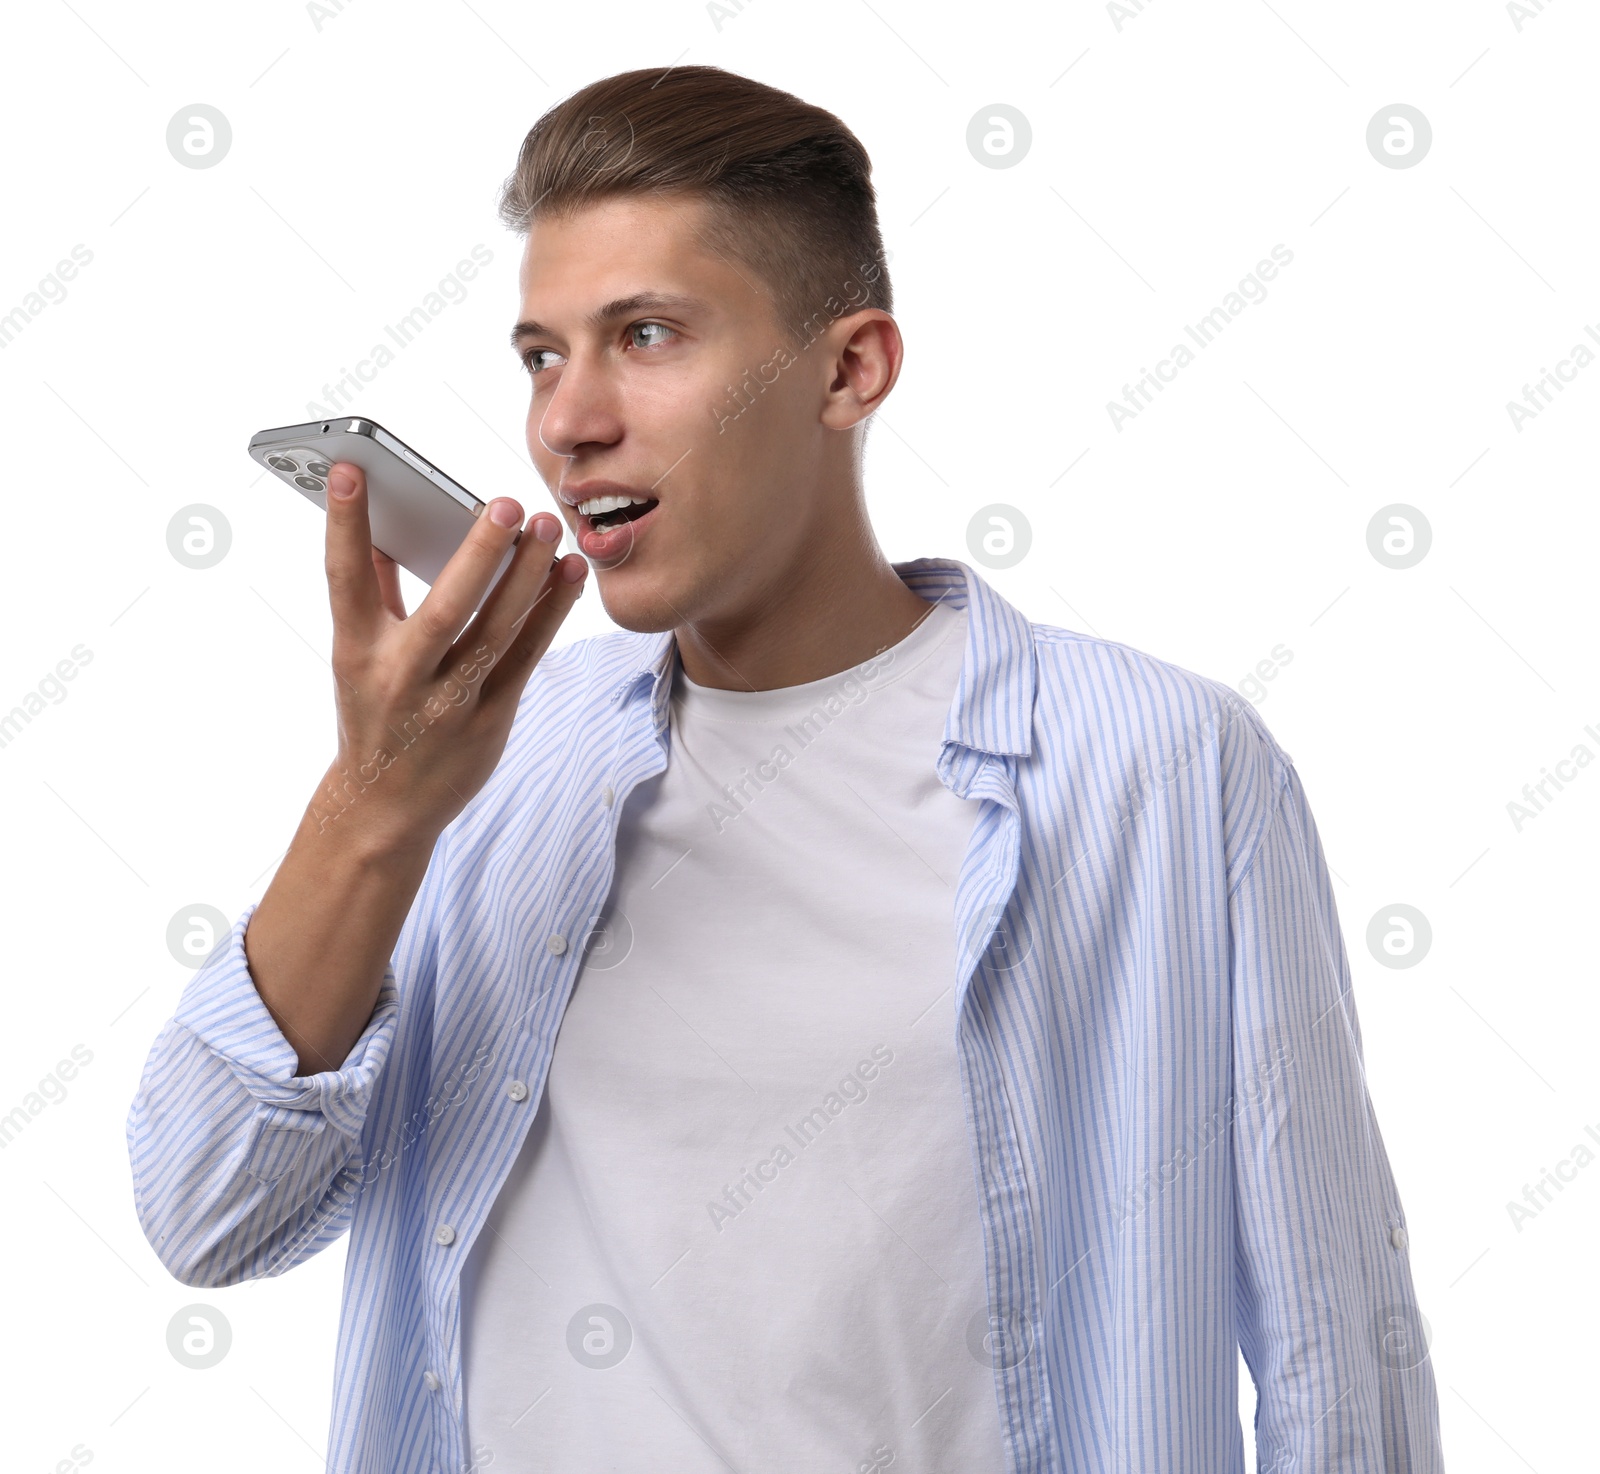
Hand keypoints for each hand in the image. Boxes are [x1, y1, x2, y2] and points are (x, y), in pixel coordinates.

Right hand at [312, 460, 587, 853]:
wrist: (385, 807)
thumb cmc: (373, 715)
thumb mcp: (357, 656)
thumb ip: (372, 591)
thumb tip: (379, 524)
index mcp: (357, 653)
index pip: (345, 579)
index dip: (345, 524)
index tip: (351, 467)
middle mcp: (402, 678)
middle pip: (444, 609)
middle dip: (477, 555)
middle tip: (505, 502)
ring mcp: (450, 703)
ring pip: (497, 631)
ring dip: (528, 577)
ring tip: (550, 528)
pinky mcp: (491, 719)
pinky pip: (527, 656)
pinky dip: (550, 612)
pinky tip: (569, 573)